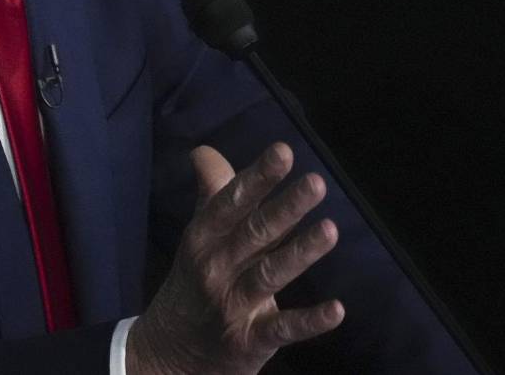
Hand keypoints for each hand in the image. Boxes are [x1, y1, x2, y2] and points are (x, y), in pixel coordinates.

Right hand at [127, 142, 343, 374]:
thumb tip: (204, 151)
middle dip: (285, 207)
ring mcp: (232, 307)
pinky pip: (281, 329)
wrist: (168, 356)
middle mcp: (216, 268)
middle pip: (254, 233)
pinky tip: (337, 309)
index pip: (231, 202)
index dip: (257, 177)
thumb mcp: (198, 238)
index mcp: (203, 238)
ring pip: (269, 275)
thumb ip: (212, 194)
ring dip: (300, 253)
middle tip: (316, 183)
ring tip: (330, 230)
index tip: (283, 151)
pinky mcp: (248, 342)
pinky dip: (309, 322)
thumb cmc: (193, 283)